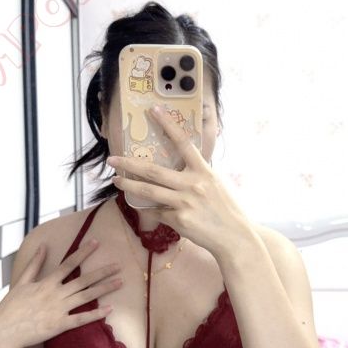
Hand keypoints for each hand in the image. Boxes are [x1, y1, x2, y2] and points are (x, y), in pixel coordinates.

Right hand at [0, 239, 122, 347]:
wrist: (3, 333)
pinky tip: (110, 309)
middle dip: (103, 272)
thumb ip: (34, 264)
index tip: (96, 243)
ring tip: (120, 282)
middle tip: (119, 265)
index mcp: (46, 283)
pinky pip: (82, 319)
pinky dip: (96, 314)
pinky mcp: (60, 325)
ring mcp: (59, 310)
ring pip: (86, 297)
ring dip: (104, 288)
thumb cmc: (10, 307)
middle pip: (84, 280)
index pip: (69, 263)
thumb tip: (43, 246)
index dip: (83, 252)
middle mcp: (56, 294)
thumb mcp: (21, 282)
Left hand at [107, 106, 254, 259]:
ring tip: (116, 180)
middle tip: (112, 159)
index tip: (154, 111)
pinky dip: (151, 209)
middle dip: (129, 164)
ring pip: (148, 191)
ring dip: (129, 185)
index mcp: (203, 171)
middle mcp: (192, 184)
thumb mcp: (216, 183)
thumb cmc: (227, 208)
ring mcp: (184, 203)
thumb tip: (181, 166)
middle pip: (153, 170)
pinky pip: (157, 212)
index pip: (183, 142)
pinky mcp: (178, 220)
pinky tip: (145, 208)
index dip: (168, 125)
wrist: (235, 236)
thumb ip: (198, 173)